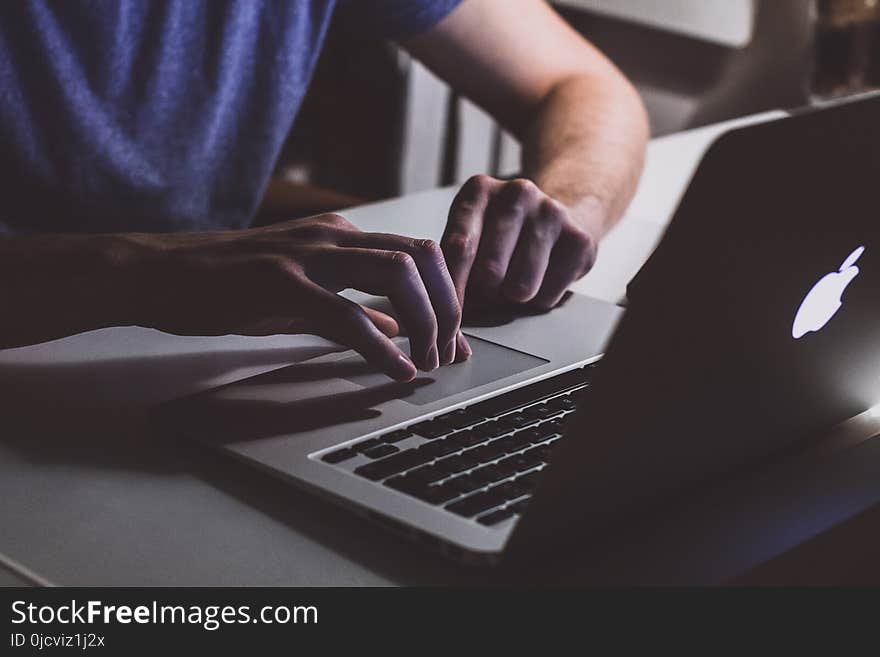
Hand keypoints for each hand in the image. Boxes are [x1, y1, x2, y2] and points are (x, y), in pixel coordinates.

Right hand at [133, 214, 469, 380]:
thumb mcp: (302, 293)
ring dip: (424, 321)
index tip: (455, 337)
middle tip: (447, 351)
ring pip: (396, 274)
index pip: (418, 253)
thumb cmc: (228, 284)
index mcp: (340, 235)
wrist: (159, 274)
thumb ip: (353, 306)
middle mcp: (332, 236)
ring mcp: (306, 255)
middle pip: (421, 256)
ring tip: (426, 360)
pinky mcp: (279, 283)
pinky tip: (395, 370)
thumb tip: (398, 328)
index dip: (448, 295)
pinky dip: (381, 346)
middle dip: (447, 307)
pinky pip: (346, 314)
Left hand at [441, 176, 598, 313]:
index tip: (447, 312)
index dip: (452, 287)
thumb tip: (443, 307)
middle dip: (484, 294)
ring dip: (512, 299)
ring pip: (520, 288)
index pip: (459, 247)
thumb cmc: (501, 235)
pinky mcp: (579, 239)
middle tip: (489, 290)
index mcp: (479, 190)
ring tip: (513, 283)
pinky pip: (547, 296)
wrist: (558, 217)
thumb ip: (452, 263)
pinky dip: (538, 301)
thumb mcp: (470, 234)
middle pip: (489, 272)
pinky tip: (540, 280)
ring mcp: (551, 213)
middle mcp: (517, 193)